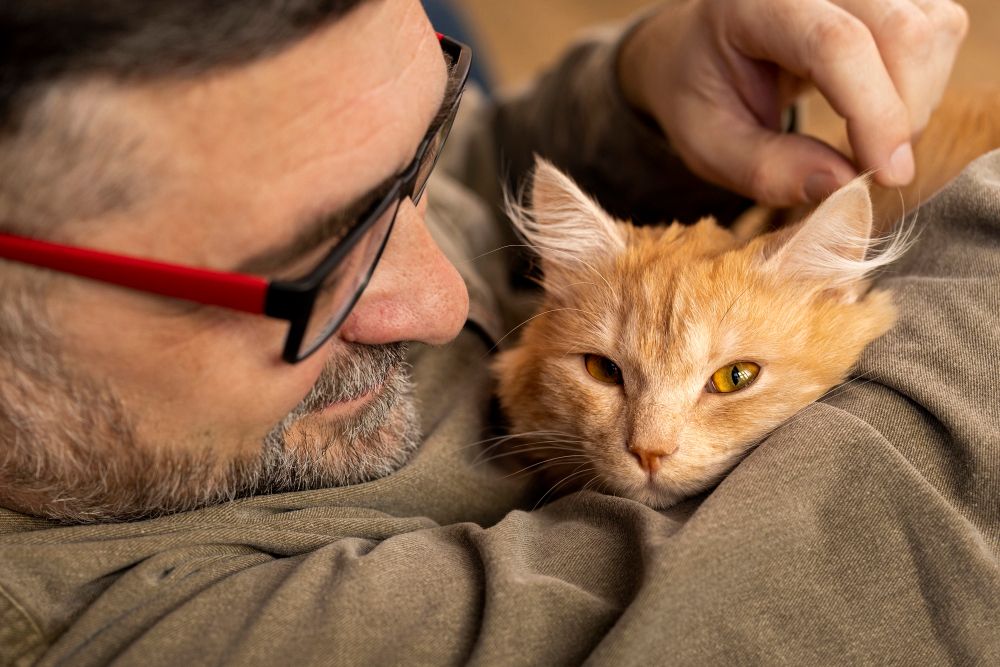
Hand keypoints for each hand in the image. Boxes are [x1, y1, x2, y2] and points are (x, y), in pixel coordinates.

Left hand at [618, 0, 968, 205]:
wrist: (701, 49)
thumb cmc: (701, 95)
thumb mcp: (709, 144)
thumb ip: (764, 169)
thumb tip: (842, 187)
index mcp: (755, 5)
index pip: (835, 44)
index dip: (873, 112)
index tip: (885, 176)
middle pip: (900, 31)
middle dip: (901, 115)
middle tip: (870, 168)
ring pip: (932, 30)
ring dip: (914, 101)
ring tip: (864, 136)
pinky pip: (938, 32)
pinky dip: (921, 85)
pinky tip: (876, 108)